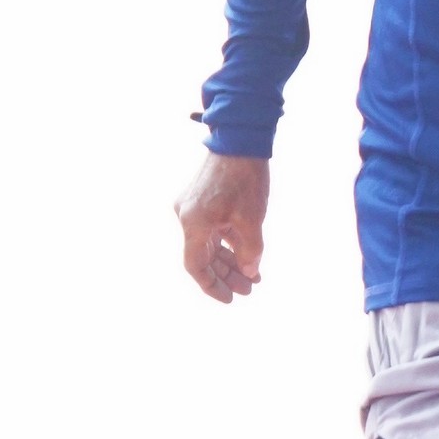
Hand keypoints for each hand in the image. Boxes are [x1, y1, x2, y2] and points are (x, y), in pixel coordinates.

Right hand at [176, 152, 269, 301]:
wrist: (238, 139)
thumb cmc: (245, 179)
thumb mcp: (251, 221)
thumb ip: (250, 252)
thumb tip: (249, 272)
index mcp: (194, 225)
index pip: (196, 267)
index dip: (211, 286)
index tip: (229, 299)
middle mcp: (186, 217)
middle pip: (203, 257)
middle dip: (226, 275)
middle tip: (248, 289)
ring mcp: (191, 207)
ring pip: (208, 243)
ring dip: (228, 260)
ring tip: (251, 275)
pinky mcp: (199, 198)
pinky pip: (210, 228)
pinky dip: (226, 242)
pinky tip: (245, 253)